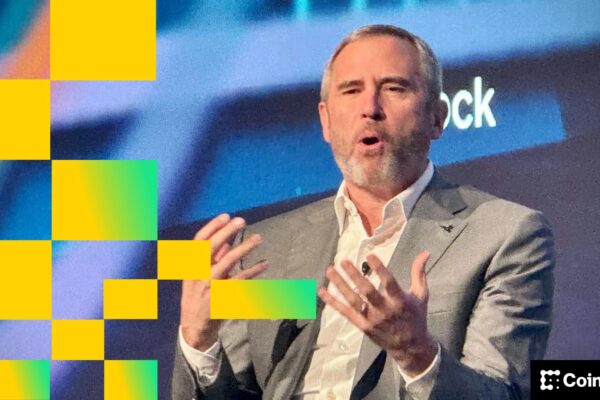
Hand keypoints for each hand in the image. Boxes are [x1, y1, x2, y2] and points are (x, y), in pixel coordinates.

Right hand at [180, 213, 267, 350]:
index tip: (226, 215)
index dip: (212, 227)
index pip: (198, 241)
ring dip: (244, 248)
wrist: (194, 327)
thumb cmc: (197, 296)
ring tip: (258, 238)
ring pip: (228, 262)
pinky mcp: (223, 296)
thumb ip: (213, 259)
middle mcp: (197, 273)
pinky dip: (253, 271)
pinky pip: (241, 281)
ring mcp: (209, 285)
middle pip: (211, 247)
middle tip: (241, 220)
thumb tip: (226, 241)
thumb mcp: (198, 275)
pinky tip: (264, 263)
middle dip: (226, 232)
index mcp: (189, 265)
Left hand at [318, 251, 435, 375]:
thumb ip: (419, 273)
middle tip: (344, 261)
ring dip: (340, 285)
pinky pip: (345, 313)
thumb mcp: (421, 295)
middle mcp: (384, 310)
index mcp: (399, 301)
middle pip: (367, 291)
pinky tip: (322, 291)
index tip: (370, 255)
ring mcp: (371, 319)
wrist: (410, 347)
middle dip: (354, 276)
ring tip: (330, 270)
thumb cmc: (416, 317)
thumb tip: (425, 252)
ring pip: (353, 300)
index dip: (379, 269)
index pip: (388, 282)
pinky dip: (333, 302)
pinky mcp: (362, 326)